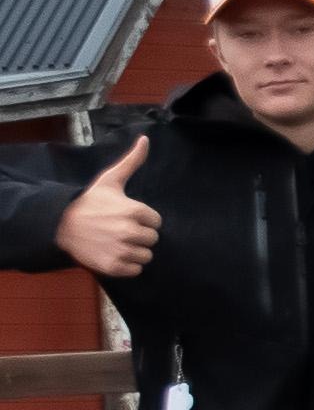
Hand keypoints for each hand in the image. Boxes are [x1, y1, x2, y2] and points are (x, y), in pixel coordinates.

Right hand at [55, 136, 160, 277]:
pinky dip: (128, 265)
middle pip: (152, 239)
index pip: (156, 221)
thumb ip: (132, 162)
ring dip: (135, 251)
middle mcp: (130, 231)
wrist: (61, 223)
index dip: (143, 219)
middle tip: (120, 229)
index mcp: (134, 211)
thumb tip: (145, 139)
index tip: (126, 216)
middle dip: (140, 235)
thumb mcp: (110, 180)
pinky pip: (136, 270)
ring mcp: (121, 250)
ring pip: (146, 256)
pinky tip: (114, 253)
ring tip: (117, 241)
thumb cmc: (89, 201)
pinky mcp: (114, 266)